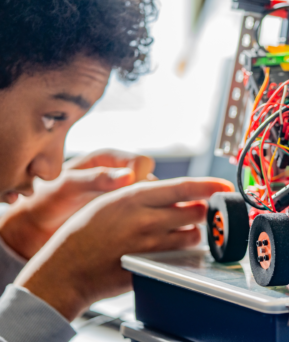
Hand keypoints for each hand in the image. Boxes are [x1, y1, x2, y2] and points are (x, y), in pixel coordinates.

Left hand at [0, 149, 154, 258]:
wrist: (33, 228)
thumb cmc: (45, 200)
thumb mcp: (67, 186)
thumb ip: (96, 179)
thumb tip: (128, 176)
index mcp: (108, 160)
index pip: (142, 163)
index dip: (140, 178)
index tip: (129, 195)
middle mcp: (120, 176)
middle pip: (151, 182)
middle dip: (145, 198)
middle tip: (130, 215)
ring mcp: (122, 197)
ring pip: (150, 201)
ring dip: (144, 213)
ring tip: (126, 227)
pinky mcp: (123, 216)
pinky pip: (142, 218)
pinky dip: (139, 225)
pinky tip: (126, 234)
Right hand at [15, 177, 233, 320]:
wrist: (67, 268)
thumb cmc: (85, 232)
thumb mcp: (111, 200)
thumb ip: (146, 195)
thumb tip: (176, 192)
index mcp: (136, 197)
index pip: (184, 186)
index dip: (209, 185)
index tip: (224, 185)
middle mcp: (147, 219)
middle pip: (196, 211)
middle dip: (200, 210)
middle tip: (192, 210)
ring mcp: (151, 245)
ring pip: (193, 234)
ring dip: (192, 231)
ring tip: (175, 230)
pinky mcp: (152, 265)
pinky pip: (181, 255)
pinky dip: (182, 249)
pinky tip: (167, 246)